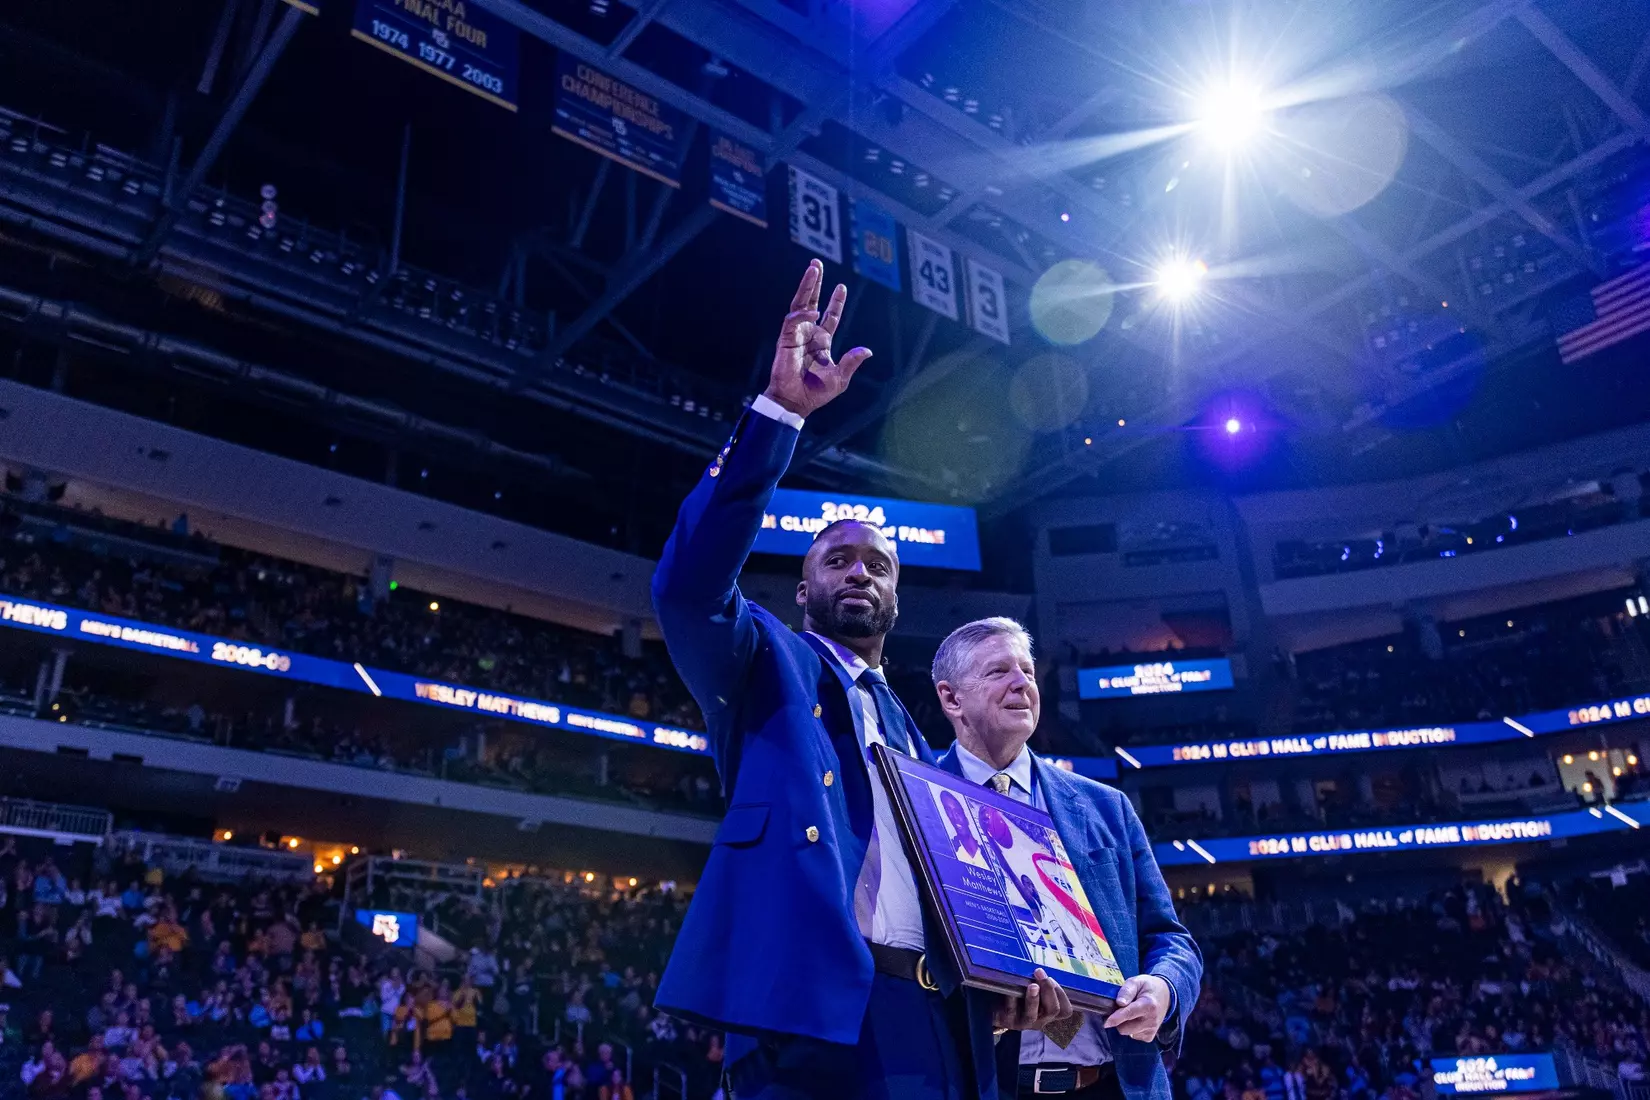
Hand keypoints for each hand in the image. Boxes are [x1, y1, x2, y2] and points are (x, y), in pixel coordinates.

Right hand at [762, 259, 871, 418]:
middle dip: (815, 284)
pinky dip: (802, 314)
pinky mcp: (786, 339)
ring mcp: (796, 335)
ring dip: (807, 286)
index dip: (835, 302)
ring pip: (800, 304)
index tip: (841, 287)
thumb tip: (867, 350)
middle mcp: (809, 334)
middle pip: (812, 302)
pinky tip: (813, 311)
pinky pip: (793, 320)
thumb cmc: (816, 393)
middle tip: (816, 264)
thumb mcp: (840, 378)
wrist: (796, 402)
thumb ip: (851, 362)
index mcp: (822, 342)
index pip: (830, 316)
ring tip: (813, 269)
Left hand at [993, 968, 1074, 1030]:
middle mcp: (1039, 1020)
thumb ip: (1041, 982)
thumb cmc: (1018, 995)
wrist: (994, 1009)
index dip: (1062, 994)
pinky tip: (1010, 988)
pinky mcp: (1006, 1020)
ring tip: (1032, 985)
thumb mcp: (1034, 990)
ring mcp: (1023, 1022)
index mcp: (1048, 1012)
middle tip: (1040, 973)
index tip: (1052, 978)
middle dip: (1049, 990)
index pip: (1065, 1010)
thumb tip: (1042, 968)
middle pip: (1053, 1010)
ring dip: (1033, 998)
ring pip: (1032, 1014)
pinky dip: (1011, 998)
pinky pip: (1011, 1009)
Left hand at [1104, 973, 1172, 1041]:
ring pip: (1127, 1032)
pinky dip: (1131, 1028)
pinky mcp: (1149, 1036)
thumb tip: (1119, 1003)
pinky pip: (1133, 1035)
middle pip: (1125, 1027)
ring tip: (1131, 1012)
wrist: (1165, 996)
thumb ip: (1127, 990)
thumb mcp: (1137, 981)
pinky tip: (1136, 1019)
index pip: (1129, 1014)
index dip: (1116, 1018)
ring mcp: (1152, 1030)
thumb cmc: (1148, 987)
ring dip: (1124, 1024)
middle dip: (1118, 1019)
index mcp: (1148, 1005)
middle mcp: (1152, 1020)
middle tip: (1121, 1008)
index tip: (1106, 1023)